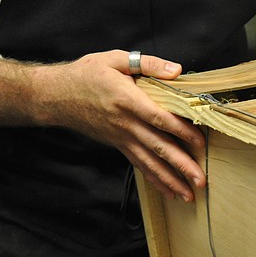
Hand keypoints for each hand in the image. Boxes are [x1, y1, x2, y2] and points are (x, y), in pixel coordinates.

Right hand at [42, 50, 205, 201]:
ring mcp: (122, 138)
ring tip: (189, 196)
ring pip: (150, 162)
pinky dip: (155, 179)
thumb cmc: (87, 74)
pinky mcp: (119, 145)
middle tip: (200, 181)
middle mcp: (126, 124)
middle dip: (181, 165)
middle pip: (158, 147)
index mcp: (128, 100)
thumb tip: (176, 70)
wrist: (55, 95)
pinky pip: (140, 165)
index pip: (159, 118)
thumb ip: (148, 64)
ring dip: (171, 180)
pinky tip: (169, 192)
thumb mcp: (115, 59)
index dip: (181, 130)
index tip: (200, 142)